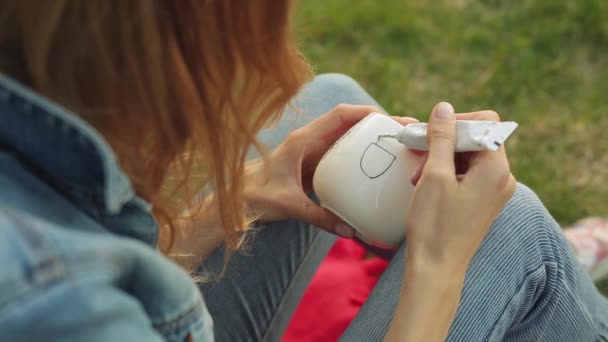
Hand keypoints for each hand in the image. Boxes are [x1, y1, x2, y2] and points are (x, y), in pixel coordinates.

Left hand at [244, 104, 418, 237]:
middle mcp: (309, 142)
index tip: (390, 120)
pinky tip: (375, 170)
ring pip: (346, 139)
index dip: (366, 113)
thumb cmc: (253, 195)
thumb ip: (318, 216)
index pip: (339, 115)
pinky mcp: (312, 167)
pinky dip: (359, 158)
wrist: (233, 200)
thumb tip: (350, 230)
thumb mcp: (288, 205)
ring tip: (398, 147)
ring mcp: (312, 153)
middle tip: (406, 132)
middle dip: (378, 124)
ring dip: (370, 139)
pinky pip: (340, 157)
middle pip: (349, 124)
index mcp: (302, 140)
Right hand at [406, 102, 515, 272]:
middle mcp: (503, 178)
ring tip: (418, 176)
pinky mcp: (482, 202)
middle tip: (417, 155)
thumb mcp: (434, 175)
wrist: (436, 268)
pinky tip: (425, 184)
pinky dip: (446, 172)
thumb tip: (444, 107)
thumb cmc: (435, 224)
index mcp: (498, 169)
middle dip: (444, 142)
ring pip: (468, 157)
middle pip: (476, 139)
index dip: (456, 122)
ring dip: (441, 158)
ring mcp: (494, 191)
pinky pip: (467, 174)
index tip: (430, 134)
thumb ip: (441, 138)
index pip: (485, 123)